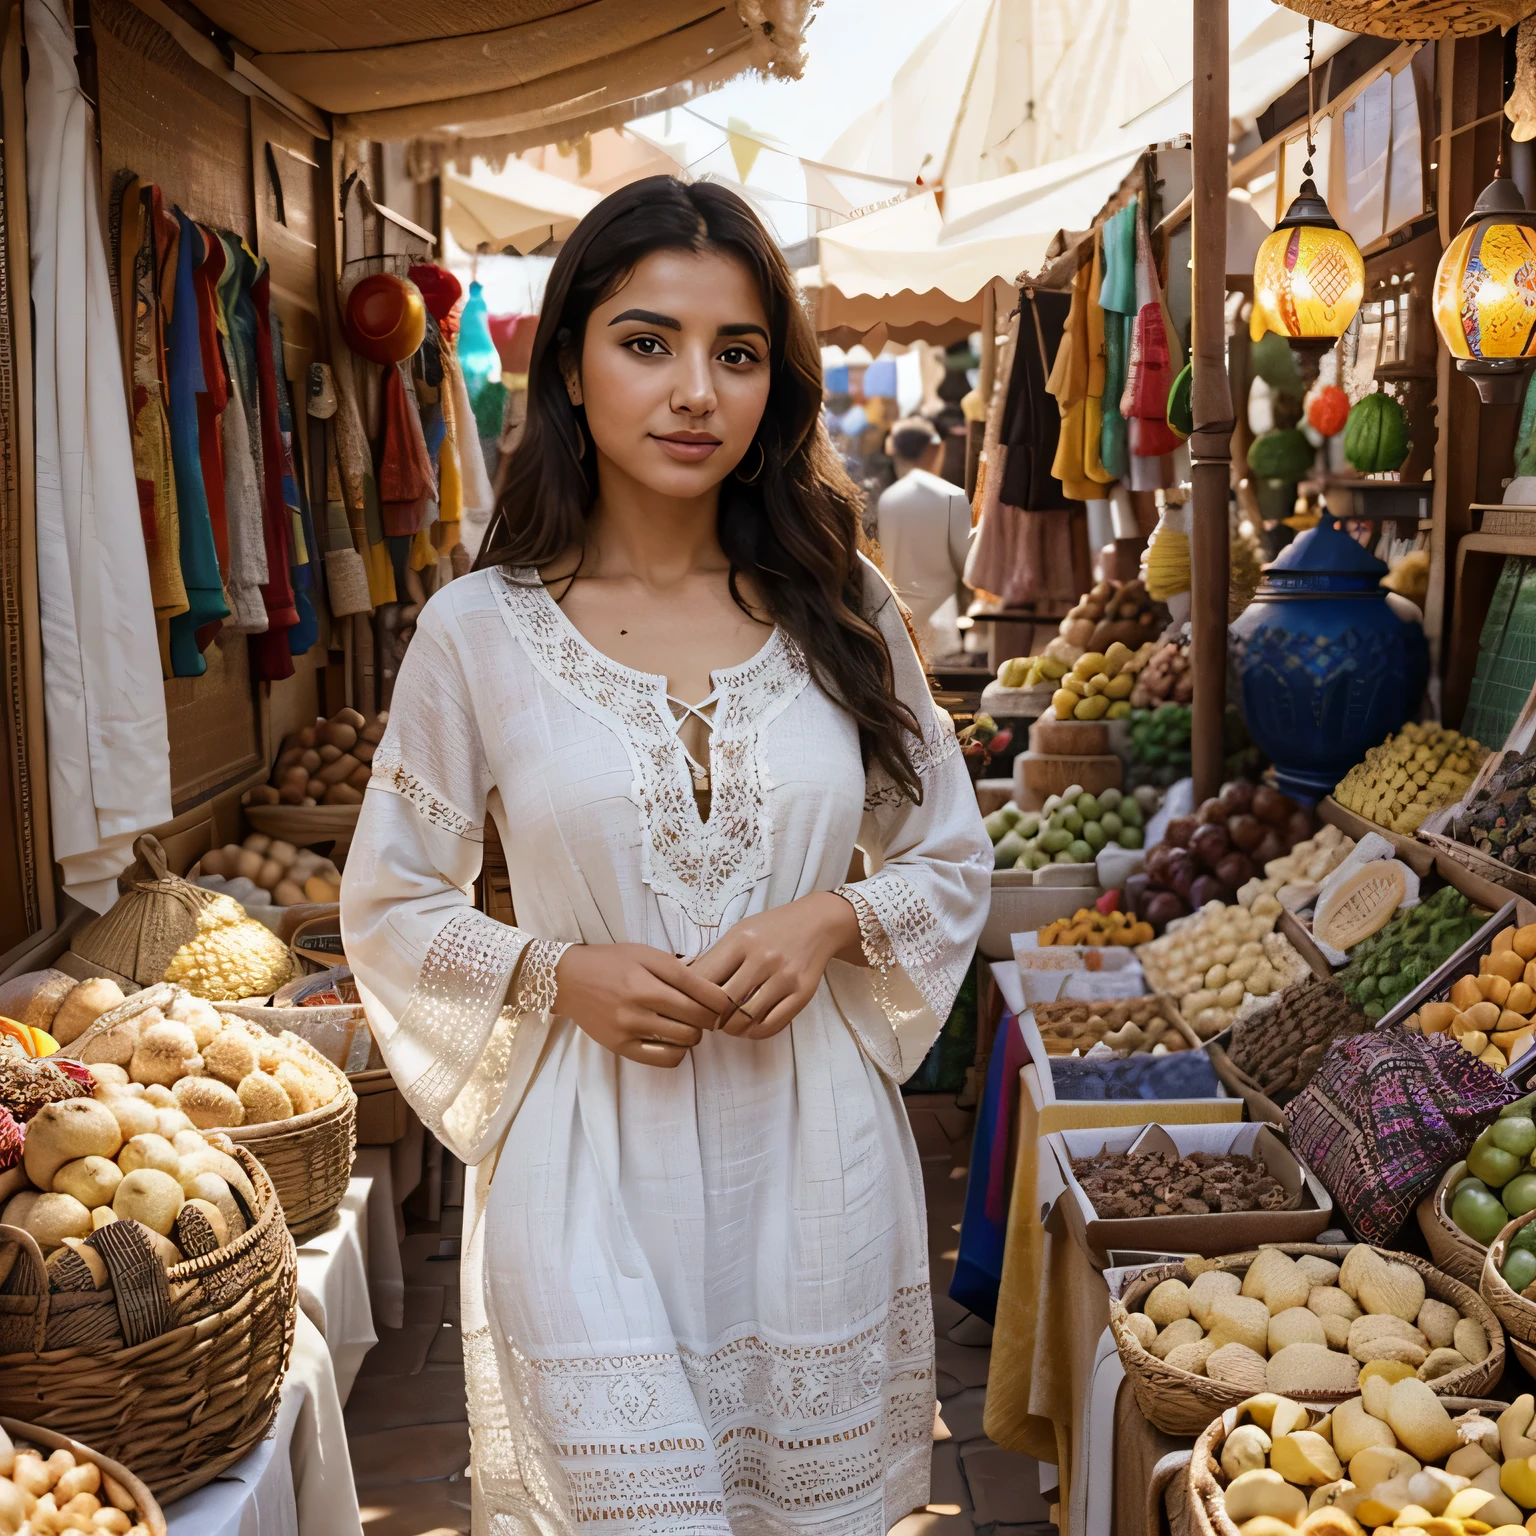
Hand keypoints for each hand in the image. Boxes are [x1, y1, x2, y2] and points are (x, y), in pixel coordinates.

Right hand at [554, 943, 735, 1067]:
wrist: (569, 980)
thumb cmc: (611, 962)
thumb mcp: (645, 953)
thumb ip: (677, 968)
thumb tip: (710, 986)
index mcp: (648, 976)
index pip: (700, 993)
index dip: (721, 1001)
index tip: (725, 1003)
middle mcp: (638, 1003)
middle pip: (696, 1020)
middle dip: (709, 1017)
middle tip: (705, 1013)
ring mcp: (628, 1028)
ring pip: (684, 1041)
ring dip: (693, 1034)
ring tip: (686, 1025)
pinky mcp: (620, 1046)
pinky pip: (663, 1059)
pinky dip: (677, 1052)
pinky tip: (672, 1040)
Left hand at [688, 892, 864, 1040]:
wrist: (817, 922)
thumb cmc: (772, 929)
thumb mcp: (740, 931)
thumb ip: (715, 956)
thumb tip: (681, 979)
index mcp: (741, 940)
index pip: (704, 979)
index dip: (692, 999)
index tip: (690, 1006)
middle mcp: (763, 958)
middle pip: (723, 1002)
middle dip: (710, 1018)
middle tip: (707, 1021)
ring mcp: (784, 977)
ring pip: (746, 1017)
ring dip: (731, 1028)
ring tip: (728, 1025)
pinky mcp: (802, 993)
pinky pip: (772, 1024)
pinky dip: (755, 1033)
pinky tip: (750, 1028)